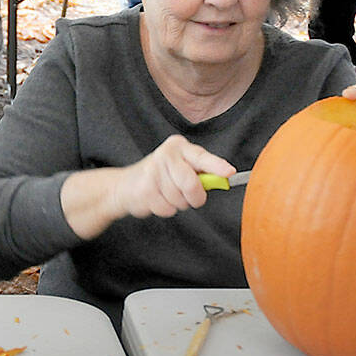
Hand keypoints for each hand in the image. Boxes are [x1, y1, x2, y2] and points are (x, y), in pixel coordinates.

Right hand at [114, 135, 235, 219]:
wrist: (125, 185)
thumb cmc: (160, 177)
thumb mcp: (182, 168)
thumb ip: (202, 173)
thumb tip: (223, 179)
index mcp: (179, 146)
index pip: (201, 157)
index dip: (217, 166)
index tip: (230, 172)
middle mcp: (166, 154)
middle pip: (191, 184)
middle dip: (195, 197)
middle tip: (191, 198)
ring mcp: (153, 170)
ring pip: (179, 199)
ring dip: (177, 204)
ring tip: (166, 194)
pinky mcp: (144, 188)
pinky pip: (167, 208)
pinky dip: (165, 209)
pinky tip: (156, 199)